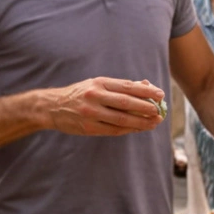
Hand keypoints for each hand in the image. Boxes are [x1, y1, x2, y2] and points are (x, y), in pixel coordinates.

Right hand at [46, 77, 164, 136]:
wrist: (53, 107)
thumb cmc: (81, 94)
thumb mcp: (97, 84)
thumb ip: (120, 86)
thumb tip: (146, 86)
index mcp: (99, 83)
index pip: (127, 86)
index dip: (146, 91)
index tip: (160, 94)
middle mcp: (95, 96)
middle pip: (126, 103)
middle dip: (146, 107)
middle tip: (160, 111)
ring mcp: (91, 113)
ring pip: (121, 119)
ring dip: (140, 122)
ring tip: (154, 122)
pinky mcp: (88, 127)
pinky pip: (113, 130)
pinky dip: (128, 130)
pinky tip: (139, 129)